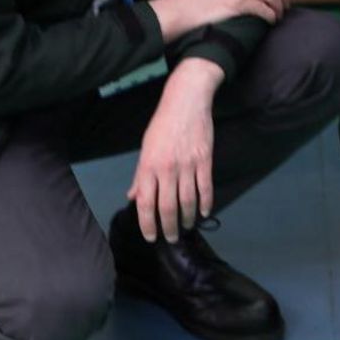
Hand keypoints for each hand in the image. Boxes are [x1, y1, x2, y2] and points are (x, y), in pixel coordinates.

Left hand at [126, 59, 222, 241]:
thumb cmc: (163, 124)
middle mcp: (167, 168)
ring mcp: (187, 165)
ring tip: (186, 227)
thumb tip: (133, 196)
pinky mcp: (205, 160)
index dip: (147, 223)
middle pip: (167, 207)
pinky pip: (205, 188)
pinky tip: (204, 213)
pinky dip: (206, 203)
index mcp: (149, 166)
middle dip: (168, 227)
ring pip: (188, 201)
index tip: (151, 236)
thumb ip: (141, 175)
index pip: (146, 203)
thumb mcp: (146, 147)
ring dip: (187, 218)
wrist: (186, 101)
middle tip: (171, 238)